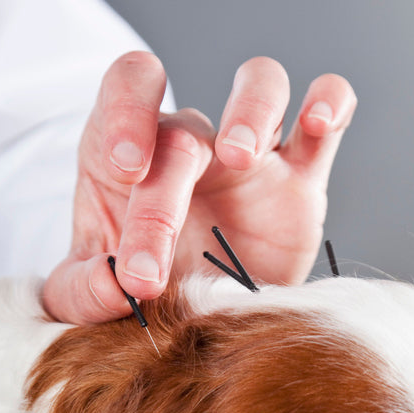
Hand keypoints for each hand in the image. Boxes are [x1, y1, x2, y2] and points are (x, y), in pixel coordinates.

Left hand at [43, 52, 356, 322]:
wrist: (199, 328)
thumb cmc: (140, 295)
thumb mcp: (87, 298)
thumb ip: (84, 291)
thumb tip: (111, 284)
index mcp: (131, 153)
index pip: (128, 87)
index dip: (127, 111)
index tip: (127, 166)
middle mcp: (190, 143)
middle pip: (183, 134)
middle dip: (161, 203)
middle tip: (149, 274)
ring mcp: (250, 154)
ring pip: (261, 84)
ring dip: (252, 108)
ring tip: (240, 157)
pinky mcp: (301, 178)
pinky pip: (327, 113)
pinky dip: (330, 101)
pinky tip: (320, 119)